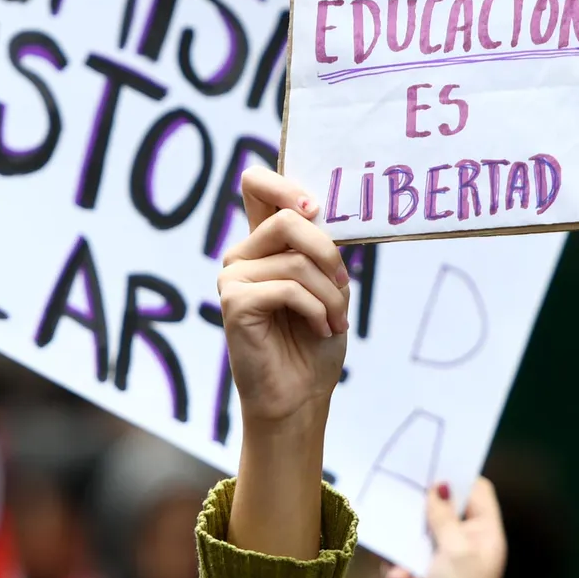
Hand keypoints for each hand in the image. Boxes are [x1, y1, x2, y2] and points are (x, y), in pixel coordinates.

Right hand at [219, 166, 349, 426]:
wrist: (301, 395)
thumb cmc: (315, 340)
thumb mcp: (329, 283)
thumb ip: (320, 246)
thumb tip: (322, 212)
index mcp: (263, 243)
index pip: (256, 184)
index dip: (284, 183)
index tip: (316, 207)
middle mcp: (242, 254)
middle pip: (289, 217)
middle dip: (329, 253)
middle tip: (345, 286)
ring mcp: (233, 277)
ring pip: (297, 259)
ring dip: (331, 293)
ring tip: (336, 319)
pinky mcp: (234, 302)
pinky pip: (289, 288)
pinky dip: (317, 309)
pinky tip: (320, 329)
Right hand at [383, 480, 506, 577]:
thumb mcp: (457, 551)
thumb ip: (444, 516)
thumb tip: (439, 486)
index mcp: (484, 534)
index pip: (475, 492)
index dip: (458, 475)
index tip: (434, 458)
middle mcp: (461, 542)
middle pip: (439, 506)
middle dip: (421, 502)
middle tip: (403, 480)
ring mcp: (434, 559)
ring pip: (411, 528)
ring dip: (405, 540)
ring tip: (403, 546)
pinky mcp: (409, 573)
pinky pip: (395, 555)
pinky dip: (397, 567)